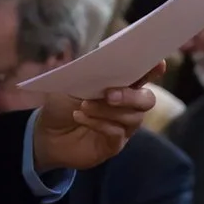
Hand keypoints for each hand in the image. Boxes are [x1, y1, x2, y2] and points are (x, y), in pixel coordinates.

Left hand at [32, 65, 165, 172]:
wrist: (44, 132)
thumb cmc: (61, 102)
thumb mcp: (71, 81)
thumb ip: (90, 71)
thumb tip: (102, 59)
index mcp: (121, 84)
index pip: (143, 75)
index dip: (153, 69)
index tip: (158, 65)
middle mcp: (128, 105)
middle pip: (147, 100)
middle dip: (131, 96)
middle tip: (109, 95)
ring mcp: (123, 127)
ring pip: (132, 117)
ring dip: (107, 110)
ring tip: (84, 106)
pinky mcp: (114, 144)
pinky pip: (117, 133)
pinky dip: (99, 123)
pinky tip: (80, 117)